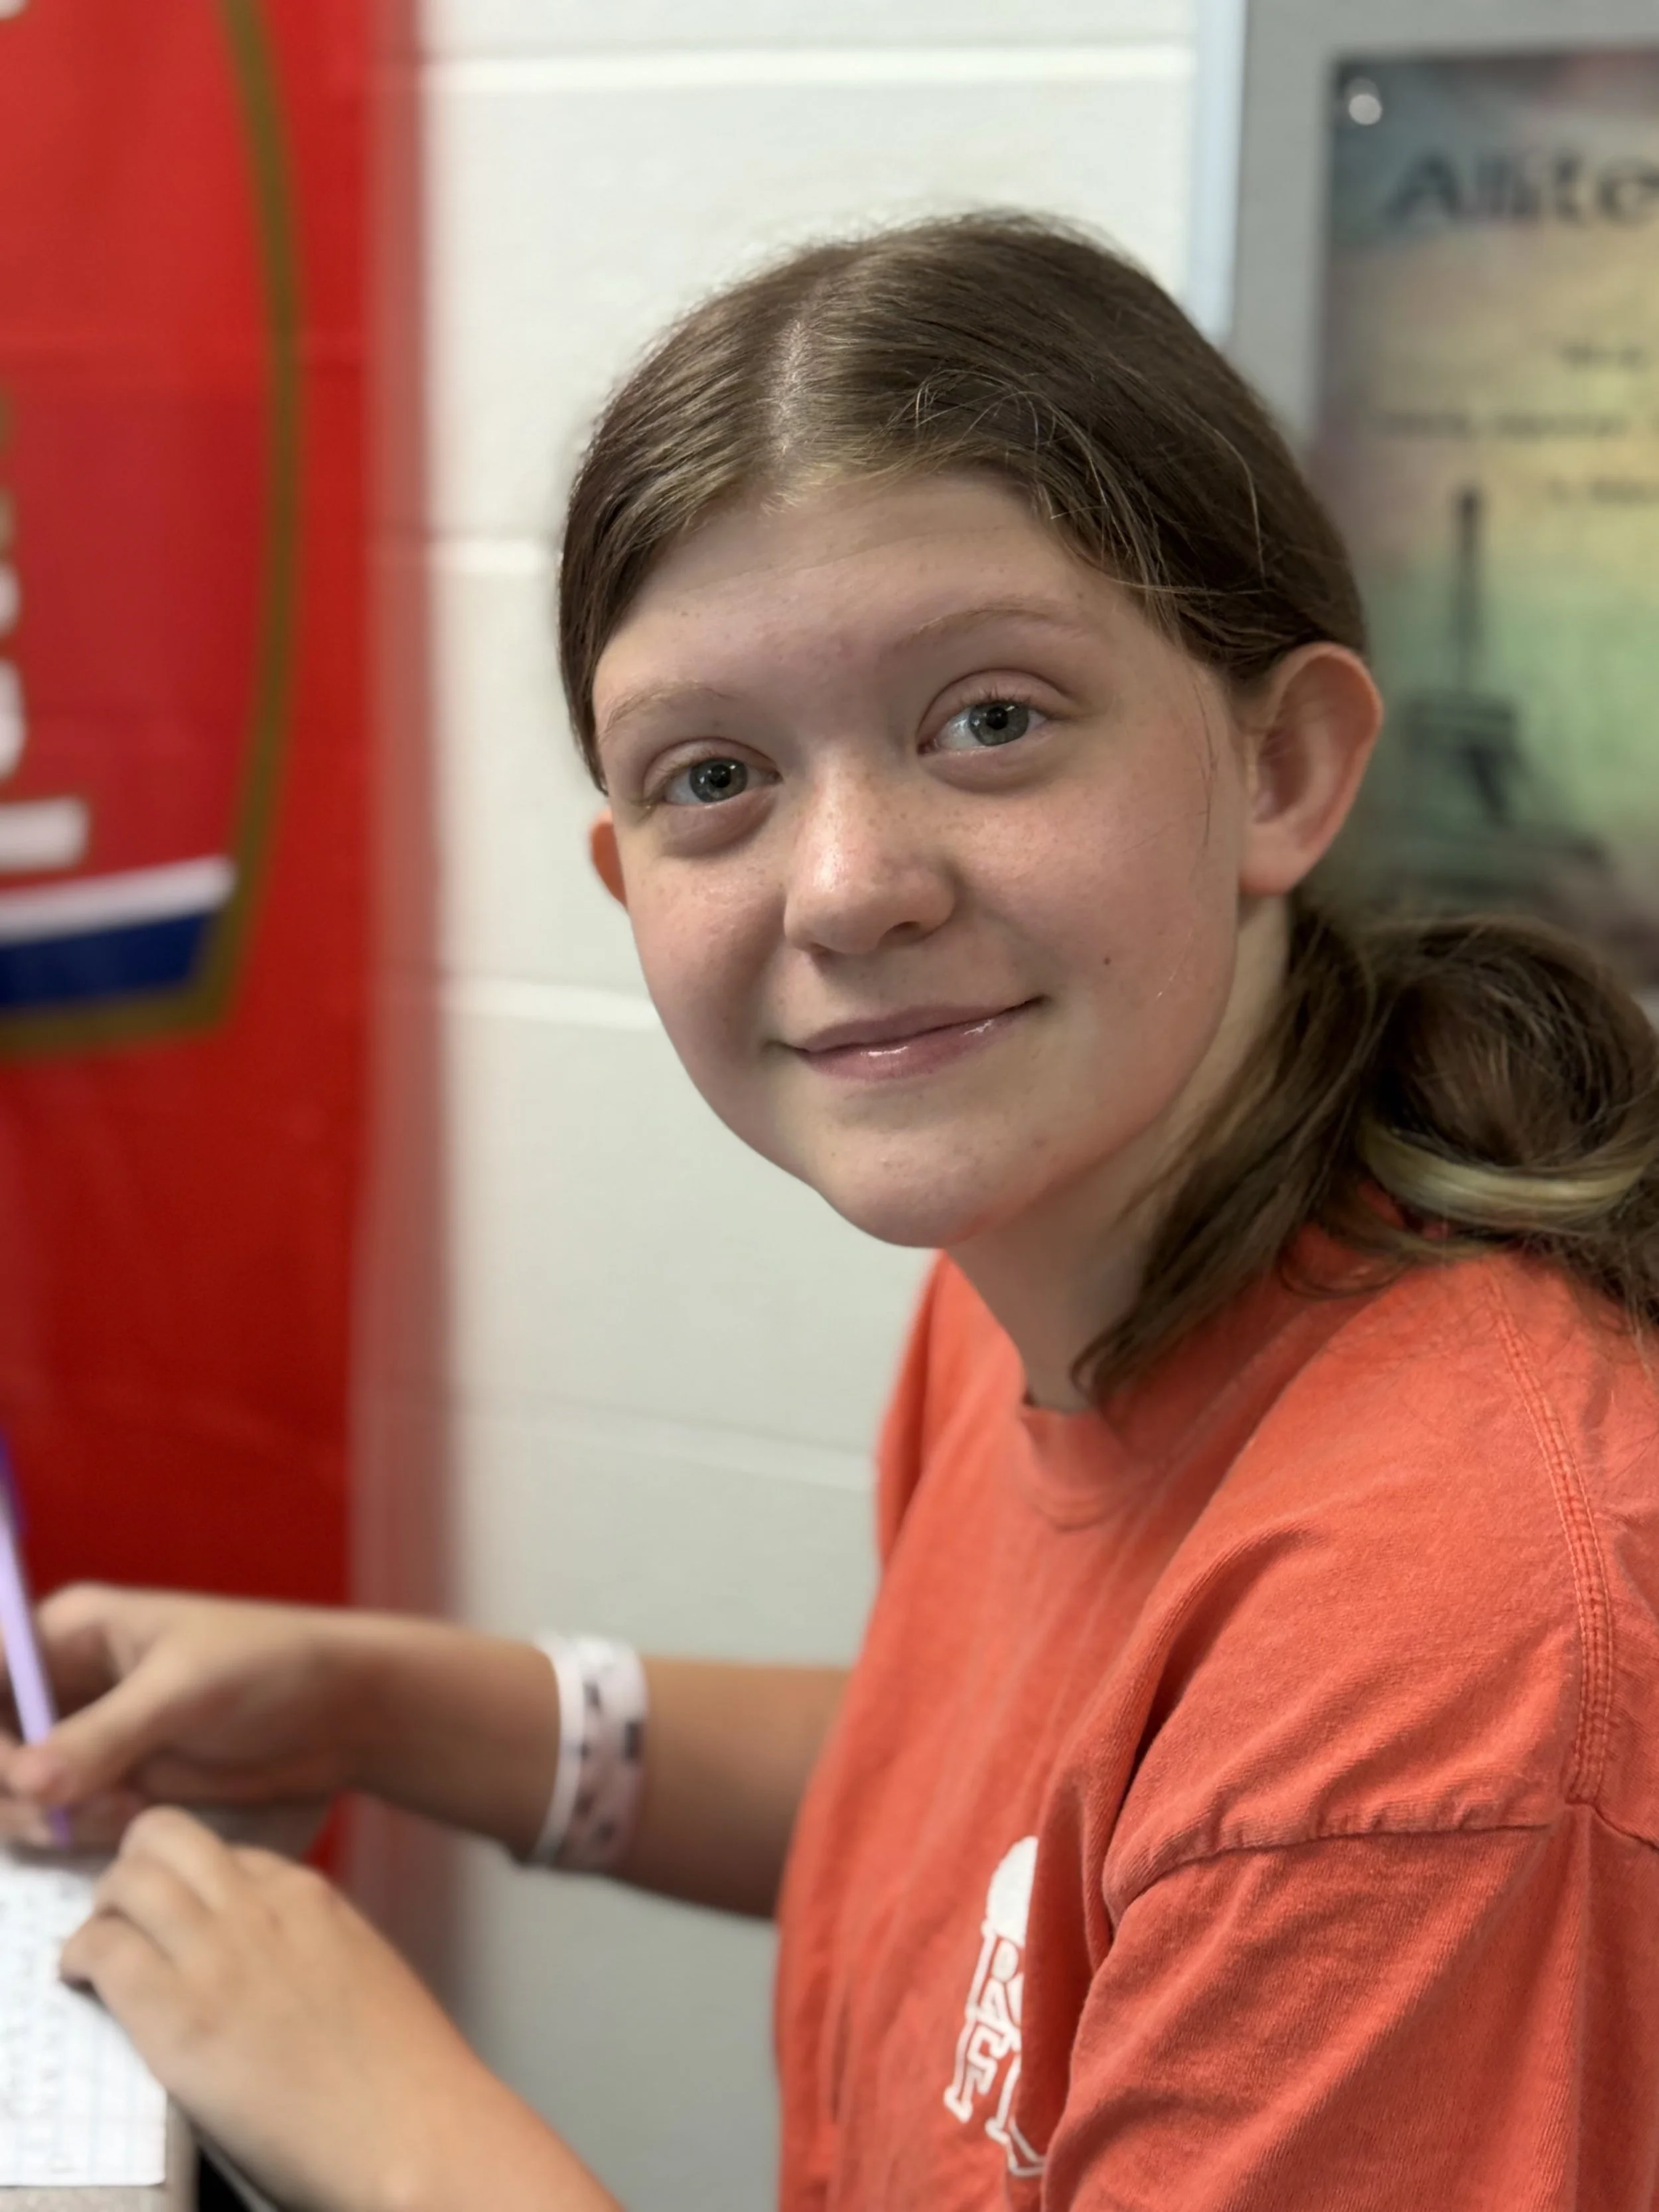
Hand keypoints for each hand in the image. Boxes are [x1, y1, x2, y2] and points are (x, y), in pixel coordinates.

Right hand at [0, 1587, 564, 1857]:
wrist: (338, 1716)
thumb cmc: (271, 1667)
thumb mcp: (187, 1689)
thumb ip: (106, 1733)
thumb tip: (25, 1781)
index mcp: (71, 1633)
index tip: (14, 1771)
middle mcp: (64, 1686)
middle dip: (13, 1783)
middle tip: (62, 1804)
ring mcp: (83, 1741)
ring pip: (15, 1794)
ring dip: (51, 1816)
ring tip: (128, 1808)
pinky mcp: (109, 1789)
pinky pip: (57, 1823)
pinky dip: (79, 1834)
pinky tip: (137, 1818)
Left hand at [60, 1808, 613, 2211]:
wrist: (414, 2128)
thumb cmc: (401, 2074)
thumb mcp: (364, 1973)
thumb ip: (315, 1945)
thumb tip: (274, 1963)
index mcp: (311, 1897)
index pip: (226, 1852)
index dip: (192, 1880)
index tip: (178, 1909)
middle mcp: (261, 1908)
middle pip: (169, 1839)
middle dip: (136, 1866)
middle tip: (125, 1909)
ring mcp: (220, 1955)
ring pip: (129, 1880)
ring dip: (104, 1905)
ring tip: (98, 1944)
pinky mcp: (180, 2015)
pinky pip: (105, 1951)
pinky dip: (81, 1955)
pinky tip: (81, 1976)